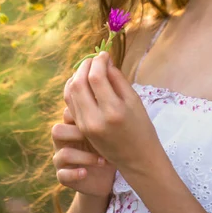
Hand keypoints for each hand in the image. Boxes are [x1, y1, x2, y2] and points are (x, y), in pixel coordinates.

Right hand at [52, 105, 116, 197]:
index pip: (68, 113)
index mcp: (72, 125)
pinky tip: (86, 172)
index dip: (79, 114)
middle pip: (57, 130)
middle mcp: (64, 141)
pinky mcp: (64, 176)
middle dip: (77, 133)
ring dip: (82, 156)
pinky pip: (62, 175)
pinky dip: (74, 173)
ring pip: (62, 154)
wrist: (105, 174)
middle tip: (97, 136)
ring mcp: (62, 159)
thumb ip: (104, 108)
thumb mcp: (106, 126)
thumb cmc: (108, 144)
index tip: (101, 116)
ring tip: (101, 158)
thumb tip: (114, 85)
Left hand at [63, 52, 164, 180]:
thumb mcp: (135, 100)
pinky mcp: (81, 128)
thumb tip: (105, 61)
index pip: (96, 78)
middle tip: (95, 59)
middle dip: (85, 66)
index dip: (98, 61)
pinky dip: (74, 88)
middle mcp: (95, 119)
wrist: (137, 158)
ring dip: (77, 75)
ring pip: (71, 92)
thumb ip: (118, 79)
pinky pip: (70, 103)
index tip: (104, 54)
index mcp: (113, 111)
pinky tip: (83, 81)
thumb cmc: (141, 127)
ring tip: (89, 68)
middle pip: (79, 83)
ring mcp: (85, 125)